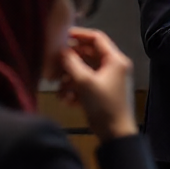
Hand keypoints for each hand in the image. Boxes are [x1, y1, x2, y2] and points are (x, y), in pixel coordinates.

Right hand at [58, 27, 137, 142]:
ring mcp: (108, 80)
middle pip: (88, 55)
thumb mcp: (85, 82)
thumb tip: (61, 50)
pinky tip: (67, 100)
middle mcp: (113, 67)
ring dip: (70, 79)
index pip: (96, 38)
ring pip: (84, 71)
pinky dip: (75, 90)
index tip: (61, 36)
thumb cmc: (103, 104)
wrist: (115, 134)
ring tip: (60, 89)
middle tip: (54, 66)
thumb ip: (72, 63)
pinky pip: (85, 84)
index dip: (79, 35)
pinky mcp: (102, 93)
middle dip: (70, 61)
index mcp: (115, 60)